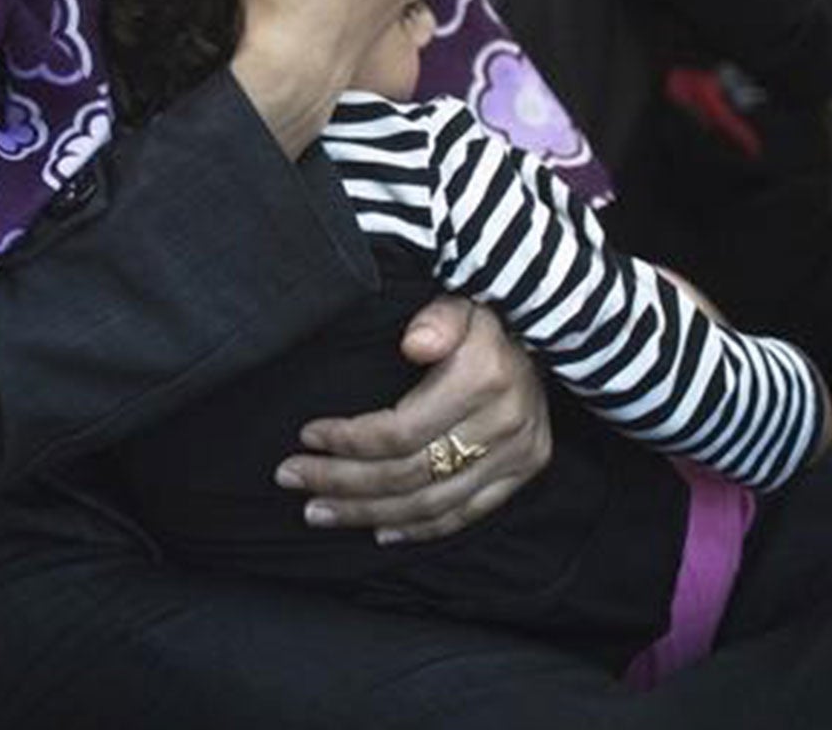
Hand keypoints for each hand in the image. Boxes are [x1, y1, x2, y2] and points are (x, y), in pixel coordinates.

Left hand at [274, 297, 550, 542]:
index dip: (348, 440)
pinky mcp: (522, 475)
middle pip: (409, 473)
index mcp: (483, 378)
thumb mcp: (458, 302)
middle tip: (293, 479)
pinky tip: (378, 530)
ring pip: (431, 503)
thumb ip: (436, 318)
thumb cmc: (480, 319)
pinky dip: (418, 528)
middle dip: (344, 481)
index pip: (401, 430)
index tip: (306, 436)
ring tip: (319, 510)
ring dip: (369, 513)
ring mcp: (517, 455)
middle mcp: (504, 423)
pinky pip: (465, 515)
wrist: (539, 336)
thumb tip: (413, 343)